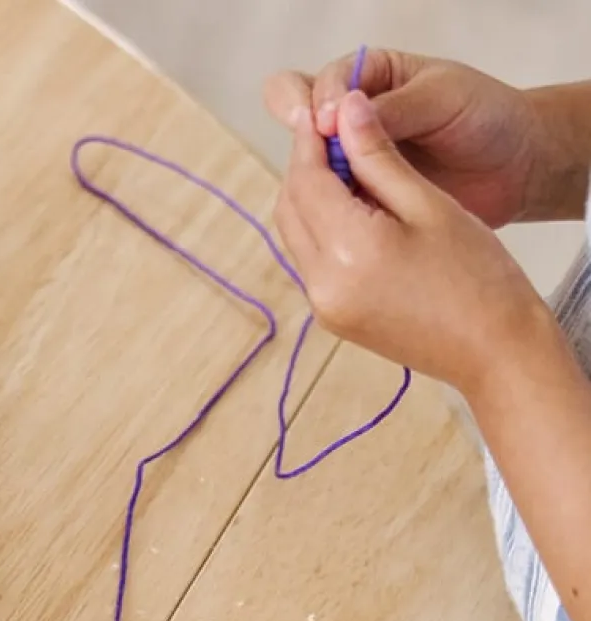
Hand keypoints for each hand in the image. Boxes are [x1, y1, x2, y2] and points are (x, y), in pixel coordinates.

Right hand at [265, 52, 570, 225]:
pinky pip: (322, 209)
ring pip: (302, 173)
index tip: (325, 124)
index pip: (314, 85)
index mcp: (367, 79)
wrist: (517, 166)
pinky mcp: (357, 204)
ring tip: (338, 195)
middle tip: (323, 162)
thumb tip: (334, 118)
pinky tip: (340, 221)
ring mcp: (349, 165)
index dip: (312, 103)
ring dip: (311, 185)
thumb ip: (392, 108)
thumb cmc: (487, 117)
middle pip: (295, 127)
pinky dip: (323, 215)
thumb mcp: (442, 99)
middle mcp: (348, 121)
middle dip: (302, 145)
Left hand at [273, 93, 550, 396]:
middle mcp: (321, 285)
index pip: (305, 181)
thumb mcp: (428, 202)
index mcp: (347, 252)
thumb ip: (379, 157)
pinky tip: (357, 209)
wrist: (492, 348)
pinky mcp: (332, 318)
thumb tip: (346, 110)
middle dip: (306, 167)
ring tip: (354, 168)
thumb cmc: (476, 272)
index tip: (330, 110)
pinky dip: (320, 228)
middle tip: (341, 135)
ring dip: (310, 197)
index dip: (311, 140)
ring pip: (293, 235)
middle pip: (289, 209)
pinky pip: (310, 262)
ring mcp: (323, 307)